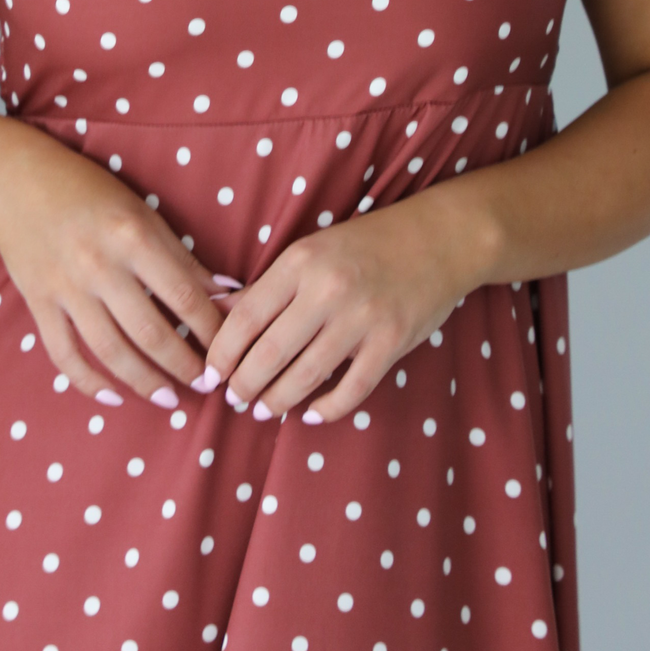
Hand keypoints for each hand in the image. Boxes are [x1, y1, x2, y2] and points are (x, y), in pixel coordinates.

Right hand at [0, 132, 228, 407]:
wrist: (16, 182)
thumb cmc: (89, 191)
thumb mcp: (143, 212)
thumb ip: (182, 257)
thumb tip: (228, 294)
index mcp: (133, 236)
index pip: (184, 297)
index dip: (212, 331)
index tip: (228, 352)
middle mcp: (100, 266)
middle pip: (151, 332)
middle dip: (184, 366)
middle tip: (207, 385)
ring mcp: (66, 288)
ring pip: (111, 351)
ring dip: (145, 383)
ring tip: (169, 399)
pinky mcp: (39, 304)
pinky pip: (65, 355)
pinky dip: (89, 382)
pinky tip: (113, 397)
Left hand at [202, 187, 474, 423]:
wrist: (438, 237)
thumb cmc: (366, 245)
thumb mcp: (310, 251)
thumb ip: (266, 286)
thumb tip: (216, 310)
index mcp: (301, 262)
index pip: (246, 317)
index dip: (223, 352)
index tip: (211, 374)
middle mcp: (328, 288)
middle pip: (270, 352)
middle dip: (245, 385)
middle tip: (235, 399)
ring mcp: (362, 316)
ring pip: (306, 375)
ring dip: (278, 400)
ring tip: (264, 409)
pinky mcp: (392, 340)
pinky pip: (352, 388)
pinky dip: (327, 408)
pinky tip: (310, 414)